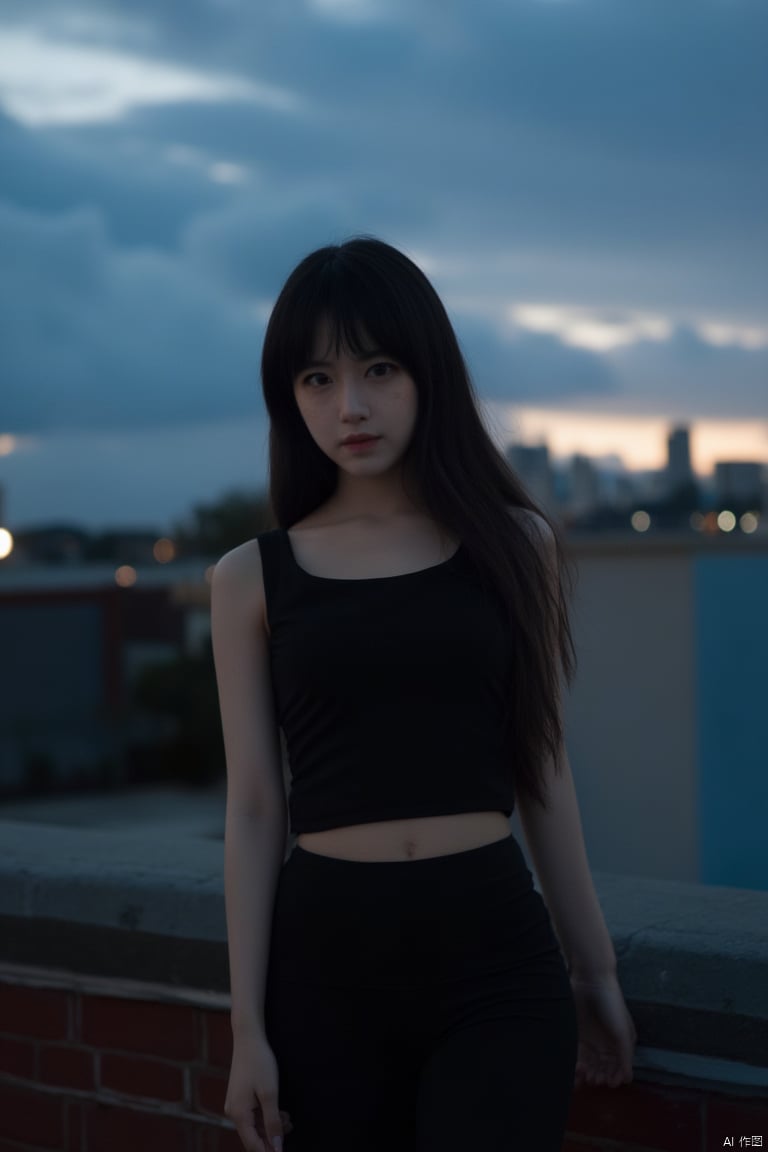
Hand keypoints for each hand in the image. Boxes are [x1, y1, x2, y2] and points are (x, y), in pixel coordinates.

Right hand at [225, 1032, 293, 1151]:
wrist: (248, 1039)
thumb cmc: (259, 1063)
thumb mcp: (270, 1094)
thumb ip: (273, 1122)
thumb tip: (276, 1146)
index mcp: (238, 1114)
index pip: (252, 1145)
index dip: (268, 1151)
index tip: (283, 1151)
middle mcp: (233, 1112)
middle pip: (252, 1136)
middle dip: (271, 1137)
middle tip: (290, 1127)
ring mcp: (235, 1104)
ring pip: (254, 1125)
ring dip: (270, 1125)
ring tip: (288, 1118)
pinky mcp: (239, 1097)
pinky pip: (252, 1115)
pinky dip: (266, 1116)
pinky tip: (279, 1111)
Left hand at [570, 972, 636, 1088]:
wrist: (591, 980)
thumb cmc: (612, 1005)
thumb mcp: (622, 1032)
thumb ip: (625, 1056)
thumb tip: (628, 1080)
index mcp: (621, 1043)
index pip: (619, 1067)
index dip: (615, 1076)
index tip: (609, 1083)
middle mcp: (607, 1043)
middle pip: (604, 1067)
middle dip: (600, 1075)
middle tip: (595, 1079)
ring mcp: (591, 1039)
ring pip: (590, 1063)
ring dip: (588, 1072)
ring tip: (584, 1075)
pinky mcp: (577, 1034)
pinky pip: (577, 1054)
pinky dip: (577, 1064)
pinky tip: (575, 1069)